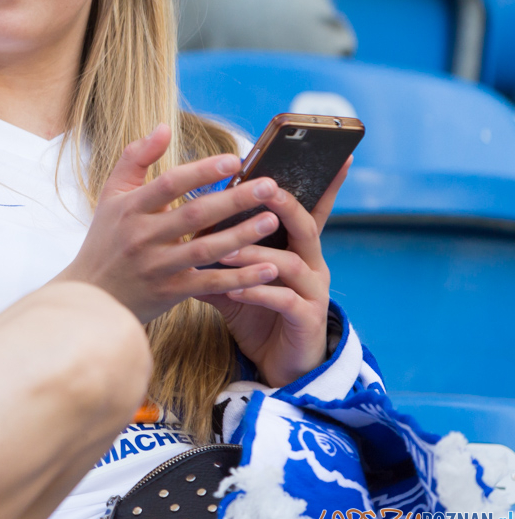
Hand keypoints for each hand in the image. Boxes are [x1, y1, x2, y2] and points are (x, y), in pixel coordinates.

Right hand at [56, 125, 301, 322]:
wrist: (92, 296)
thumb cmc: (105, 240)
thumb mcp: (111, 195)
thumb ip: (135, 158)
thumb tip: (163, 127)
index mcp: (129, 208)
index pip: (169, 184)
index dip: (202, 171)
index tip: (234, 159)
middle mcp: (142, 236)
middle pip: (194, 215)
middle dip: (234, 200)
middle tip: (269, 186)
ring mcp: (156, 267)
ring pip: (205, 250)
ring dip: (241, 235)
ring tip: (273, 220)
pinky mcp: (169, 293)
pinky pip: (210, 285)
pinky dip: (240, 278)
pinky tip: (269, 268)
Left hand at [197, 158, 348, 386]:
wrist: (276, 363)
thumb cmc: (255, 311)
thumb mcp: (234, 273)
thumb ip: (216, 246)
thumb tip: (181, 218)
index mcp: (296, 247)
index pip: (312, 207)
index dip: (326, 182)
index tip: (338, 155)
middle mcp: (311, 263)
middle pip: (305, 225)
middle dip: (283, 205)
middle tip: (261, 188)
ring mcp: (312, 291)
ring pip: (290, 262)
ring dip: (255, 253)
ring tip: (223, 250)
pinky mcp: (306, 319)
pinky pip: (283, 300)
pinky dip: (256, 292)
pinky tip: (232, 290)